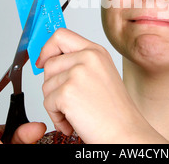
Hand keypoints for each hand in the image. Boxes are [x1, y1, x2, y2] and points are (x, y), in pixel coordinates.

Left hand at [36, 28, 166, 142]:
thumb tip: (48, 59)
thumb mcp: (100, 74)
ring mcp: (78, 73)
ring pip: (46, 85)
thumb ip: (78, 62)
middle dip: (53, 85)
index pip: (61, 35)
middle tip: (71, 100)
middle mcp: (88, 57)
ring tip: (77, 112)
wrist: (125, 133)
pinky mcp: (68, 92)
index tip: (43, 61)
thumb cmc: (114, 111)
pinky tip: (75, 121)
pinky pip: (47, 103)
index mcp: (96, 51)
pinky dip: (57, 117)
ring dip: (55, 104)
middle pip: (49, 63)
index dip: (47, 48)